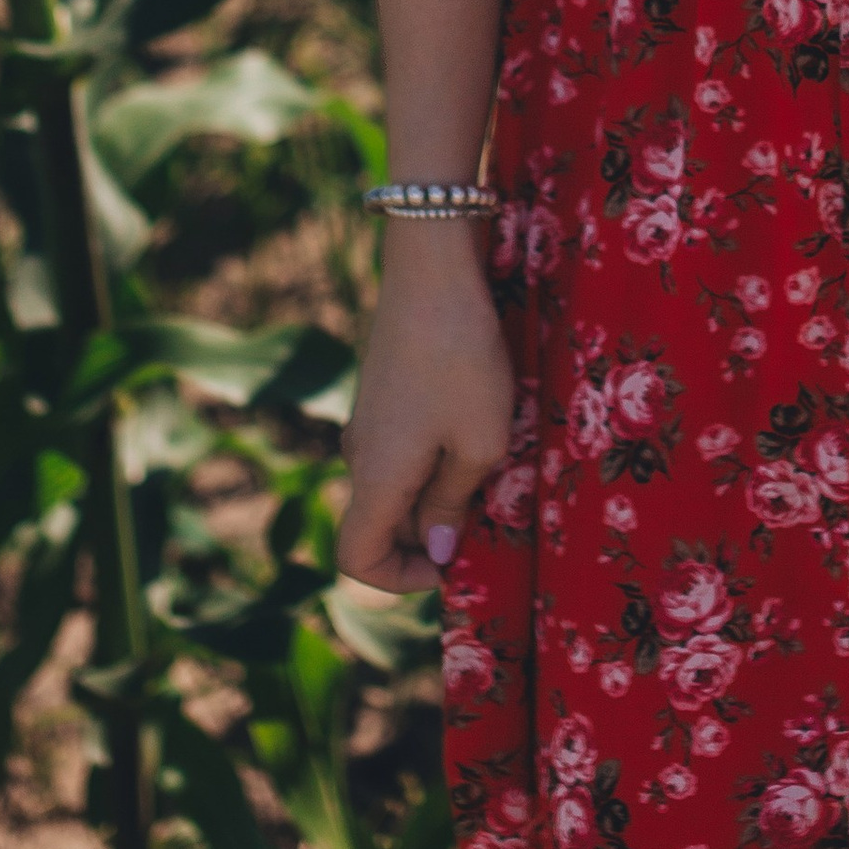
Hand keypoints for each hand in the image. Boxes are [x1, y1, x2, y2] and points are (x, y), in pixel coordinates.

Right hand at [337, 233, 515, 594]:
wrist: (432, 268)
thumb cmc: (462, 359)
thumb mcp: (480, 441)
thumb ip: (455, 502)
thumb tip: (437, 547)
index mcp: (376, 478)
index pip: (357, 559)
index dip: (400, 580)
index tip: (452, 565)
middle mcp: (359, 454)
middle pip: (381, 523)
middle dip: (431, 535)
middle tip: (489, 516)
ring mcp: (368, 419)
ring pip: (395, 483)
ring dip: (437, 491)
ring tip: (491, 467)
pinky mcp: (384, 390)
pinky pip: (401, 447)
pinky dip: (434, 455)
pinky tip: (479, 426)